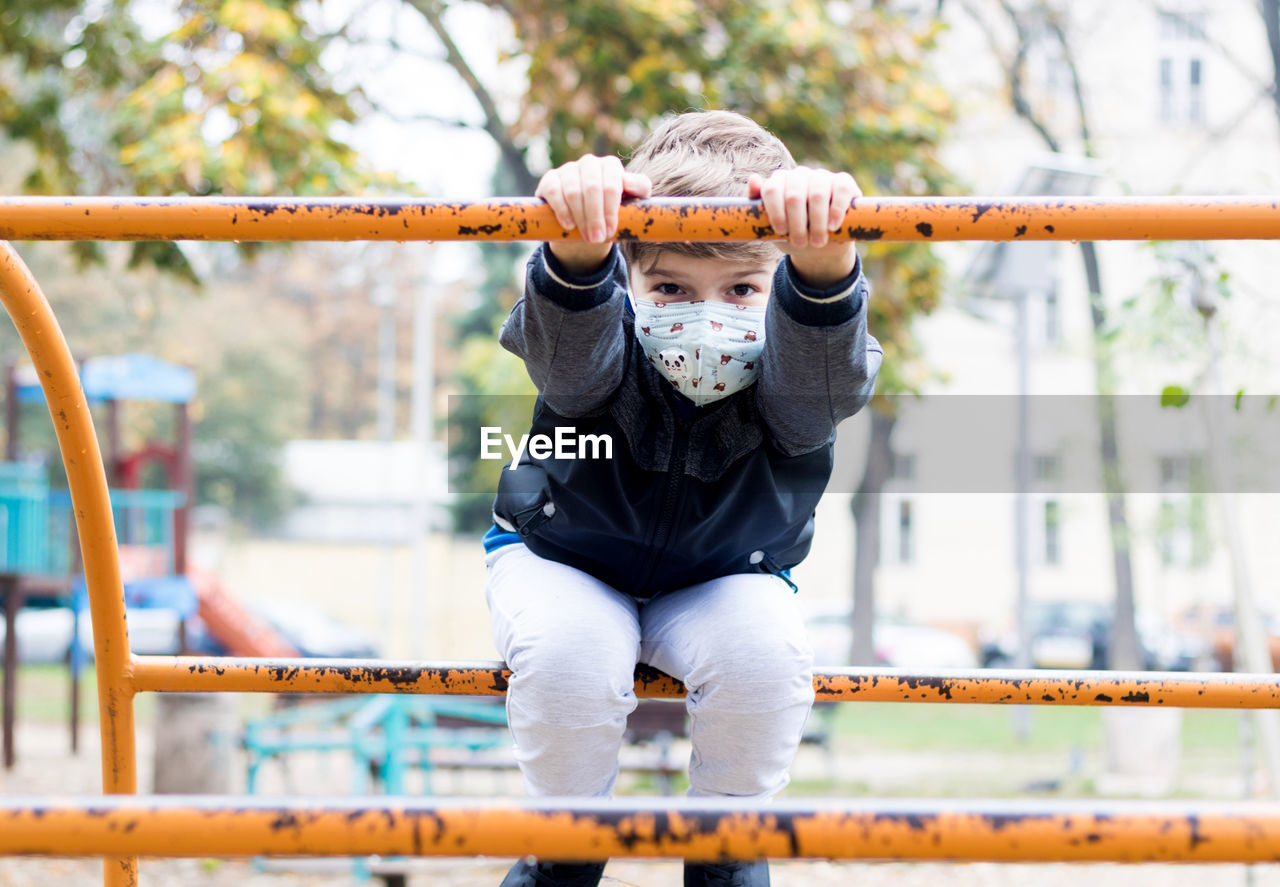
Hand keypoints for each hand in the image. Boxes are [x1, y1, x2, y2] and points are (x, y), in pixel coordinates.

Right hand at [537, 154, 651, 274]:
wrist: (586, 222)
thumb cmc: (612, 210)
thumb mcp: (633, 201)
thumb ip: (639, 188)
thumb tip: (628, 182)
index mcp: (610, 165)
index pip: (612, 184)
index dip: (610, 210)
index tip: (611, 232)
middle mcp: (589, 163)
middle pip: (592, 188)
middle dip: (595, 217)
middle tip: (597, 239)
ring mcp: (568, 169)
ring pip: (573, 192)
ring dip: (580, 218)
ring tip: (586, 237)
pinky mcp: (550, 179)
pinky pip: (553, 191)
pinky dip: (561, 210)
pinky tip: (569, 225)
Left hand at [748, 167, 860, 288]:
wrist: (819, 247)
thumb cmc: (791, 233)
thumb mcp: (769, 226)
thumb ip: (756, 205)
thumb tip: (754, 179)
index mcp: (779, 182)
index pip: (772, 189)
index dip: (776, 212)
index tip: (781, 232)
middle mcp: (799, 175)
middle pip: (794, 195)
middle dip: (797, 224)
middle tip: (800, 244)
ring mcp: (822, 177)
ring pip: (817, 194)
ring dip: (817, 222)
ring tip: (817, 241)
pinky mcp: (843, 182)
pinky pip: (841, 189)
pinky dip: (836, 210)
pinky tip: (833, 226)